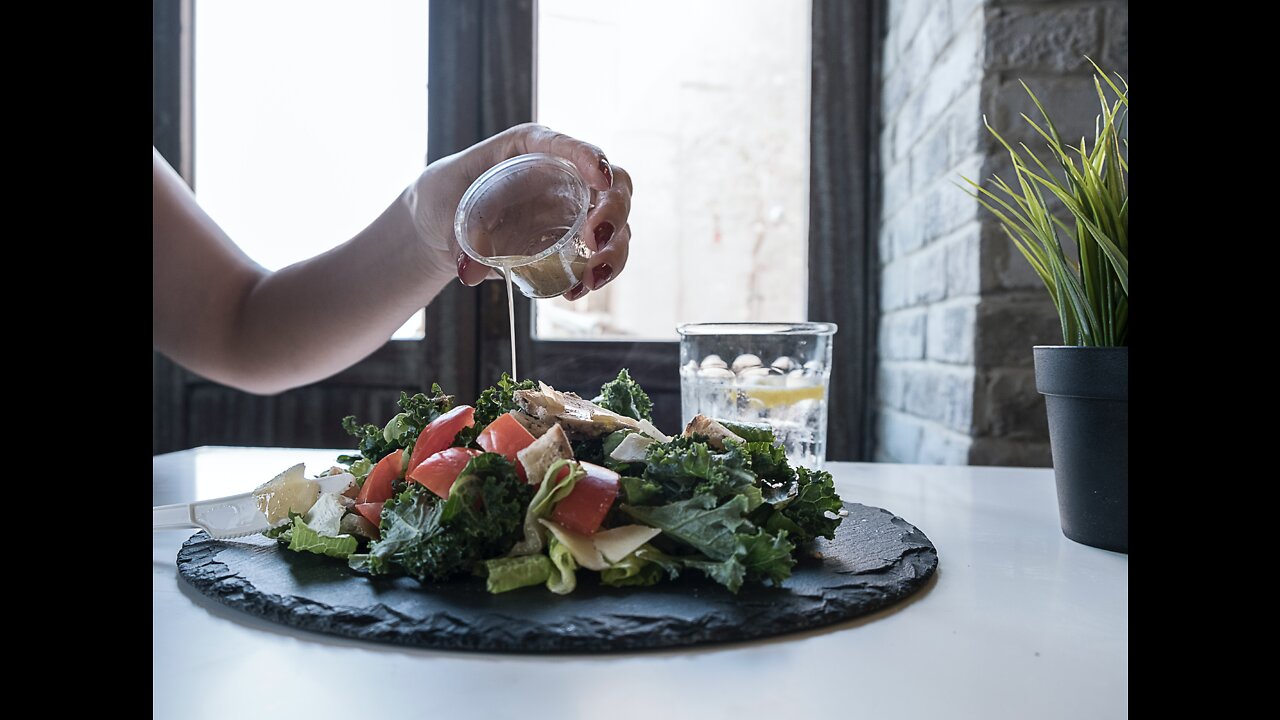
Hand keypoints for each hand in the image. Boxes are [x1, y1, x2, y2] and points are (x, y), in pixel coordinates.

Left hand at [405, 123, 632, 300]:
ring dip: (614, 252)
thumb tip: (469, 273)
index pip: (568, 146)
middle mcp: (564, 176)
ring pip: (617, 225)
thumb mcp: (446, 209)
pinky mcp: (573, 242)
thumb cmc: (446, 198)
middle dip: (614, 212)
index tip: (600, 178)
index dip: (590, 157)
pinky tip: (576, 291)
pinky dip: (598, 274)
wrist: (443, 225)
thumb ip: (460, 238)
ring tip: (591, 279)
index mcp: (533, 148)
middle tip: (596, 241)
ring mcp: (574, 210)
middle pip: (612, 185)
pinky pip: (600, 256)